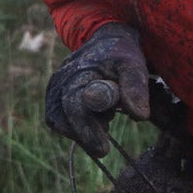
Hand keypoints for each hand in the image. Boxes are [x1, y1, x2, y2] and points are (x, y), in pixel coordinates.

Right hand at [44, 23, 149, 158]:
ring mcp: (53, 90)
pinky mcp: (54, 98)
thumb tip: (138, 116)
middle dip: (86, 135)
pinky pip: (59, 120)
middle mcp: (59, 82)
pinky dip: (76, 125)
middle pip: (64, 120)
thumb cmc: (120, 55)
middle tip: (104, 147)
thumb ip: (136, 88)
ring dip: (80, 129)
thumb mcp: (133, 66)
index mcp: (77, 73)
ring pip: (60, 122)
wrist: (105, 42)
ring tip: (105, 119)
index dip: (88, 132)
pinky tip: (95, 117)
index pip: (77, 109)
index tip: (103, 150)